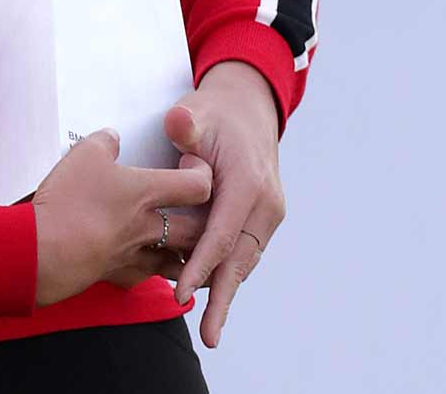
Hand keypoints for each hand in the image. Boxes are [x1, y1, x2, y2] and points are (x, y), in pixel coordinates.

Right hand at [31, 128, 211, 306]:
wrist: (44, 250)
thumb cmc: (67, 202)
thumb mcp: (82, 155)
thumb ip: (103, 142)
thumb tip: (112, 137)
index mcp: (145, 193)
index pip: (197, 186)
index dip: (203, 176)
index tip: (194, 168)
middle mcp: (148, 227)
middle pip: (197, 230)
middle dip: (205, 223)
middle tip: (203, 214)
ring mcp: (135, 255)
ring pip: (178, 261)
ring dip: (186, 255)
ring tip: (186, 247)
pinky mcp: (117, 275)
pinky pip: (144, 277)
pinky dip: (149, 271)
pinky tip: (144, 265)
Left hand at [164, 61, 285, 347]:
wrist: (246, 111)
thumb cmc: (213, 114)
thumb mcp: (197, 113)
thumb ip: (185, 124)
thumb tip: (177, 123)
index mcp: (248, 182)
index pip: (222, 234)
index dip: (201, 266)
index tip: (181, 293)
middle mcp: (265, 204)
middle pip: (240, 259)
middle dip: (222, 298)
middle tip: (208, 335)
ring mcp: (267, 214)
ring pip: (244, 261)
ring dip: (226, 291)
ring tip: (210, 327)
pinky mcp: (262, 220)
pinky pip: (244, 252)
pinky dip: (228, 273)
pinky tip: (209, 293)